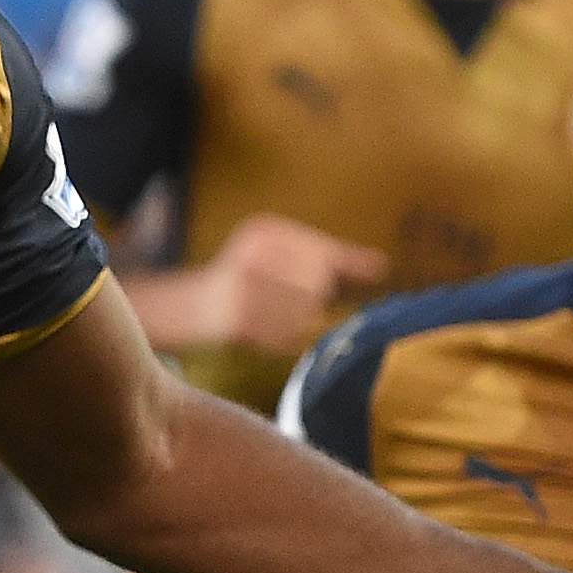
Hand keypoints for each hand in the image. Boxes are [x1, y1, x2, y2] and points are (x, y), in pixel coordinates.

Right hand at [189, 215, 387, 356]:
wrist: (190, 307)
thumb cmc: (250, 279)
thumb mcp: (283, 255)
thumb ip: (332, 258)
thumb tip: (383, 266)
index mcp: (264, 232)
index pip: (321, 253)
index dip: (343, 269)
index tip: (366, 276)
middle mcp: (252, 256)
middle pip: (318, 283)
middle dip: (316, 297)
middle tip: (295, 300)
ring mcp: (242, 290)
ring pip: (306, 313)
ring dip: (301, 321)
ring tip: (278, 316)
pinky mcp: (237, 323)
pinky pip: (287, 337)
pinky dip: (286, 339)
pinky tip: (269, 332)